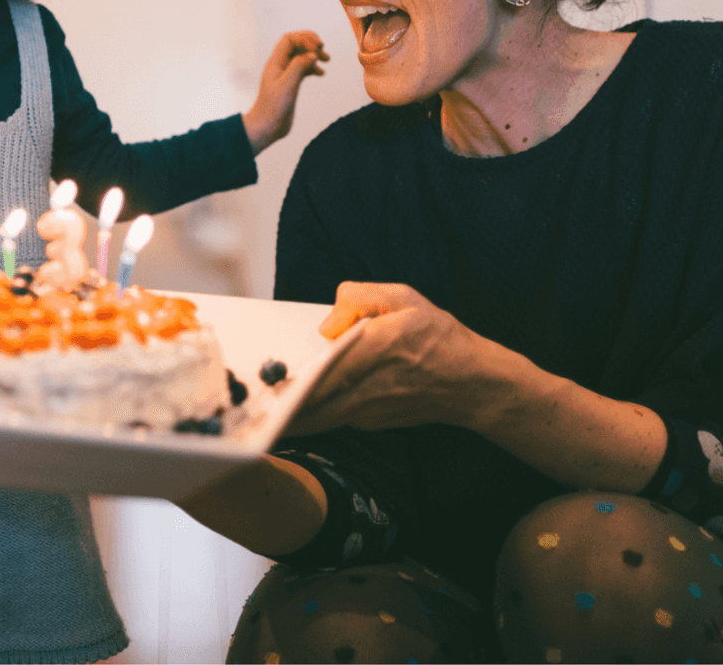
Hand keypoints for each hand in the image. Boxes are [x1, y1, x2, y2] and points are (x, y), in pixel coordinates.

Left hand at [242, 31, 327, 154]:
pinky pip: (302, 69)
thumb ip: (299, 67)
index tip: (318, 48)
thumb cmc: (272, 109)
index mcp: (275, 62)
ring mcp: (285, 75)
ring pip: (300, 57)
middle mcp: (279, 66)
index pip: (290, 39)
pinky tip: (321, 73)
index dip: (305, 39)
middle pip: (296, 45)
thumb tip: (313, 54)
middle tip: (324, 51)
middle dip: (311, 44)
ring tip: (327, 60)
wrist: (266, 127)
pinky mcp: (290, 85)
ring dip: (314, 55)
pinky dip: (312, 68)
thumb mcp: (287, 85)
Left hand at [284, 282, 524, 436]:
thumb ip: (361, 298)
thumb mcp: (404, 298)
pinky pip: (333, 419)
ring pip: (318, 419)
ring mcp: (370, 410)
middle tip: (252, 401)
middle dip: (281, 404)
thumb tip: (326, 323)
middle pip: (314, 402)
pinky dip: (311, 416)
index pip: (327, 366)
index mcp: (380, 347)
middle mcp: (372, 384)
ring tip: (262, 411)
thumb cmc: (437, 335)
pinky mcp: (370, 423)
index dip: (294, 377)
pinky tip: (292, 409)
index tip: (266, 380)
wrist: (470, 383)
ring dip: (290, 416)